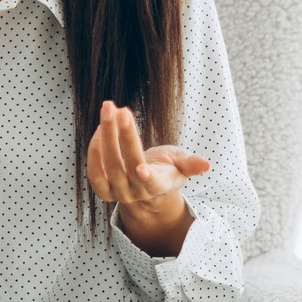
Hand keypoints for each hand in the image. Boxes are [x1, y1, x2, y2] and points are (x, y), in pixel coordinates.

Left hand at [87, 100, 208, 255]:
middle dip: (122, 136)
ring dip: (105, 135)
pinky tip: (99, 129)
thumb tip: (207, 165)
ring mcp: (119, 192)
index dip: (148, 178)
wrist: (145, 186)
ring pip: (108, 166)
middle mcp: (137, 192)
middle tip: (119, 109)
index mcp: (160, 186)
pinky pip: (94, 173)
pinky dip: (94, 151)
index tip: (142, 168)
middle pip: (126, 166)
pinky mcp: (104, 190)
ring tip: (108, 109)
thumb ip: (191, 163)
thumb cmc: (166, 168)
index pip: (153, 184)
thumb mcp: (181, 164)